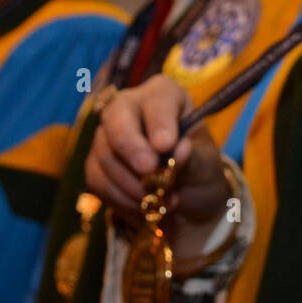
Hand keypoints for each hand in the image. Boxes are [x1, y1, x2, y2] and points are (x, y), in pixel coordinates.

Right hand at [86, 76, 229, 257]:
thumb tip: (177, 151)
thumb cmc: (198, 167)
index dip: (159, 121)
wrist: (186, 196)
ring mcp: (108, 135)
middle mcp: (130, 107)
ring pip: (106, 153)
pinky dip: (122, 199)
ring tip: (162, 200)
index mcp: (164, 95)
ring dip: (133, 183)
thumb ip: (191, 156)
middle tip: (148, 170)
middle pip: (117, 117)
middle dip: (131, 146)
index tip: (165, 145)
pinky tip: (144, 207)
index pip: (157, 99)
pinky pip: (99, 180)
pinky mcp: (96, 165)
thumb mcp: (204, 162)